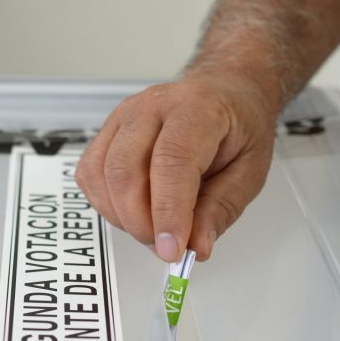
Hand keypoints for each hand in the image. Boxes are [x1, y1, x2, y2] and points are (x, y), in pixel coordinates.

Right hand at [75, 74, 275, 262]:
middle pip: (124, 170)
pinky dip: (105, 204)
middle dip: (141, 222)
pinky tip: (131, 211)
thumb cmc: (237, 124)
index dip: (168, 212)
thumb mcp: (250, 170)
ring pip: (100, 175)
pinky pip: (89, 174)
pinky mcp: (106, 132)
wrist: (223, 91)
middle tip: (166, 246)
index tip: (173, 248)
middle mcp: (152, 106)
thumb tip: (197, 245)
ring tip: (152, 229)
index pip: (171, 162)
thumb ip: (221, 209)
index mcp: (197, 108)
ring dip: (121, 216)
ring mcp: (123, 117)